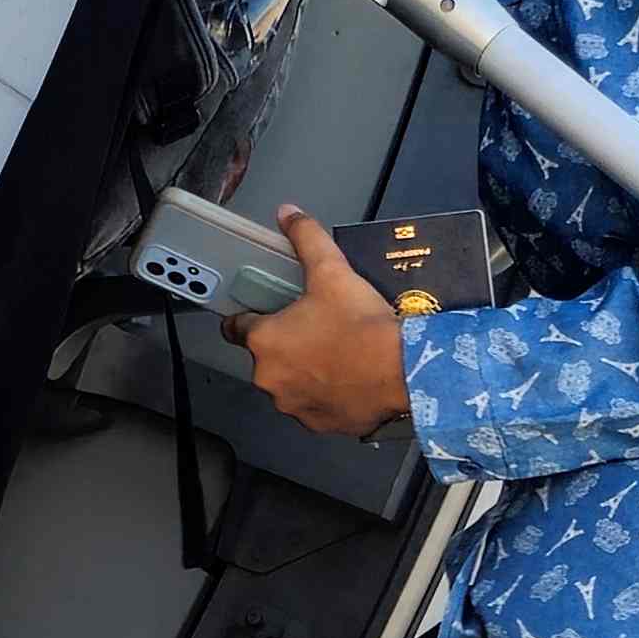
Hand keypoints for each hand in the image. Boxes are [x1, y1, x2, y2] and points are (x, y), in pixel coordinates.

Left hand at [235, 206, 408, 436]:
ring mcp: (293, 406)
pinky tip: (347, 379)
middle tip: (316, 329)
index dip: (250, 318)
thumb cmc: (362, 325)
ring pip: (289, 384)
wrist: (403, 371)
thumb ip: (306, 239)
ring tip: (335, 354)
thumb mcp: (332, 272)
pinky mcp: (318, 424)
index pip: (235, 329)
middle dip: (285, 345)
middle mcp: (270, 379)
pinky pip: (313, 406)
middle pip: (266, 357)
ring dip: (303, 372)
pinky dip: (325, 395)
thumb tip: (288, 213)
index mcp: (264, 341)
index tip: (264, 315)